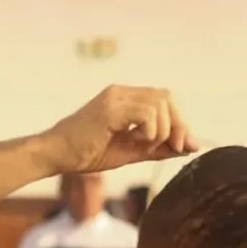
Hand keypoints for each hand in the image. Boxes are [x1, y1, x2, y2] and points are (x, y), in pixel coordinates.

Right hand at [47, 86, 196, 173]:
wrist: (56, 155)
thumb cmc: (86, 153)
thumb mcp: (130, 151)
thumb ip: (158, 147)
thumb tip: (190, 147)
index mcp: (125, 98)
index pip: (163, 99)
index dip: (178, 121)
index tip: (181, 146)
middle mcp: (121, 92)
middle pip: (166, 97)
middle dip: (177, 124)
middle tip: (175, 148)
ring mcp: (115, 98)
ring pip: (159, 104)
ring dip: (162, 130)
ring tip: (143, 146)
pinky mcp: (110, 108)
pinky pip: (146, 114)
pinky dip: (150, 131)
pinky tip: (136, 142)